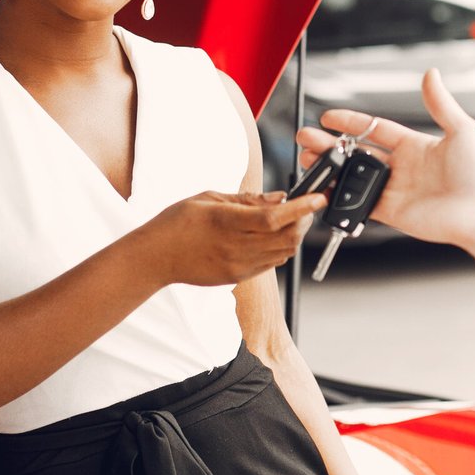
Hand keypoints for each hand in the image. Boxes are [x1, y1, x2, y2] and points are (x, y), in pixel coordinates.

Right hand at [140, 190, 324, 286]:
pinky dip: (280, 248)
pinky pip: (270, 263)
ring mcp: (238, 265)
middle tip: (307, 206)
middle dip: (304, 221)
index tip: (318, 197)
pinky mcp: (237, 277)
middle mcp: (236, 247)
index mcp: (227, 222)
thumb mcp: (208, 198)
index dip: (302, 208)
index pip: (275, 217)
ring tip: (292, 219)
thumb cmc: (178, 222)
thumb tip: (280, 198)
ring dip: (294, 235)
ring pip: (283, 252)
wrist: (155, 258)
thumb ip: (247, 200)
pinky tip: (273, 236)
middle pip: (287, 237)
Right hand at [296, 68, 474, 258]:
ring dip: (330, 169)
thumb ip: (440, 103)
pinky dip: (341, 198)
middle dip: (329, 145)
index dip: (351, 122)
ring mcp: (395, 190)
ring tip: (307, 161)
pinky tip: (324, 190)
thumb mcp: (461, 130)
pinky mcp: (392, 212)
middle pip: (357, 153)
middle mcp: (402, 168)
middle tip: (306, 138)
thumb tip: (432, 73)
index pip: (375, 130)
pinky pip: (360, 204)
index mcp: (415, 146)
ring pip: (353, 177)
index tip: (329, 116)